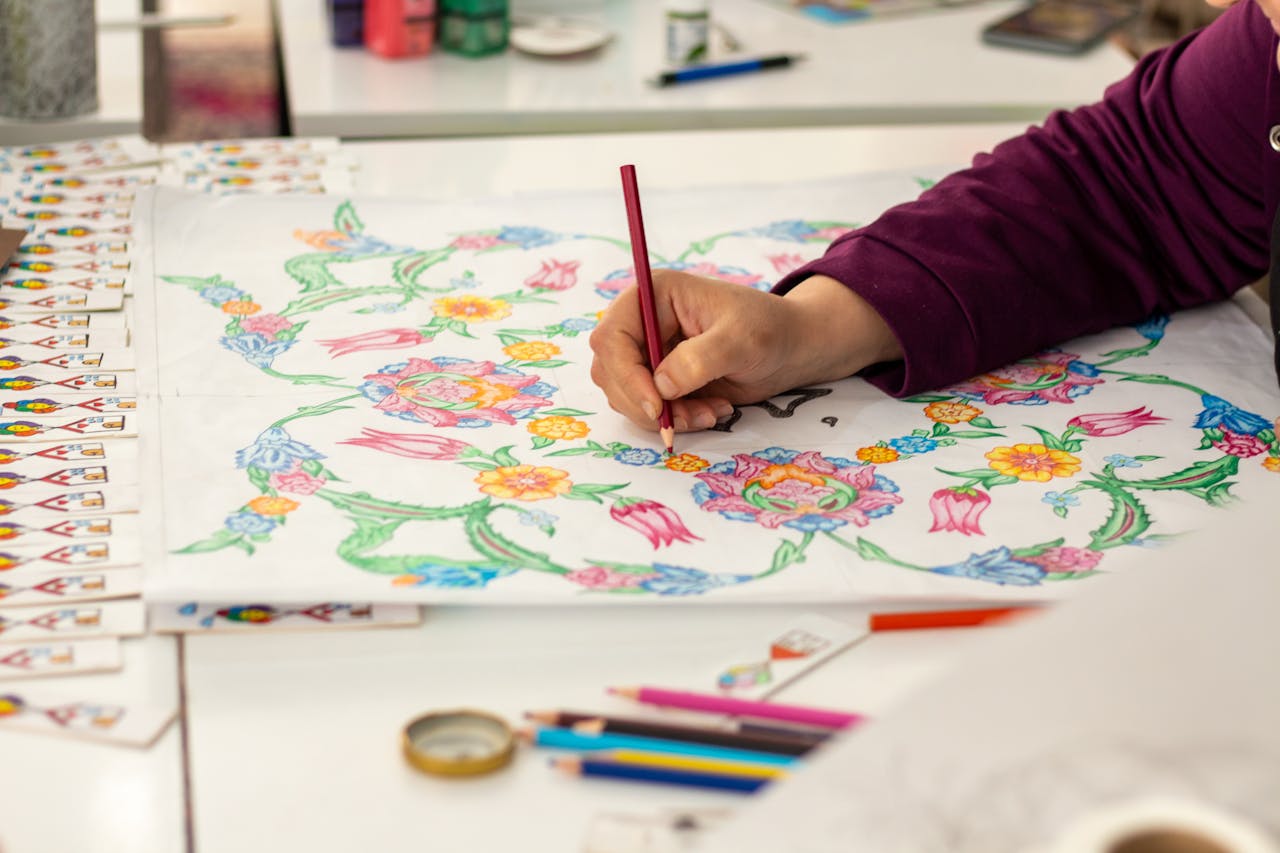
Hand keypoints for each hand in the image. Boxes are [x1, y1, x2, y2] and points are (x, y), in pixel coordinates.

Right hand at [588, 270, 900, 433]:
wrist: (791, 348)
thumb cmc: (770, 329)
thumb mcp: (742, 339)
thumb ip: (701, 358)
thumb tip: (662, 385)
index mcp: (654, 295)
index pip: (612, 336)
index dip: (627, 375)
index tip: (657, 406)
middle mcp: (642, 322)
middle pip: (609, 370)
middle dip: (644, 403)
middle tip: (684, 421)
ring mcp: (647, 352)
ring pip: (625, 395)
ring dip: (664, 415)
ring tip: (710, 412)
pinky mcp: (658, 379)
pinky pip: (647, 409)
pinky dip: (675, 420)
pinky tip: (712, 411)